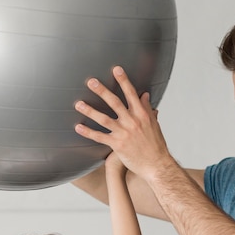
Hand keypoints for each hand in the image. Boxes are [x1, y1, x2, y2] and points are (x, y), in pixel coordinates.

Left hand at [74, 66, 170, 181]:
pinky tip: (78, 127)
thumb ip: (147, 108)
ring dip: (90, 111)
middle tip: (91, 81)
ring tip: (78, 104)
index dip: (123, 80)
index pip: (131, 93)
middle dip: (102, 91)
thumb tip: (144, 95)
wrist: (157, 165)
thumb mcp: (154, 124)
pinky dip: (88, 132)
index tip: (116, 69)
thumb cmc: (156, 145)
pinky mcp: (117, 145)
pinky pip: (100, 137)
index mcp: (142, 114)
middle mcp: (132, 121)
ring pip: (103, 118)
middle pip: (114, 102)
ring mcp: (124, 133)